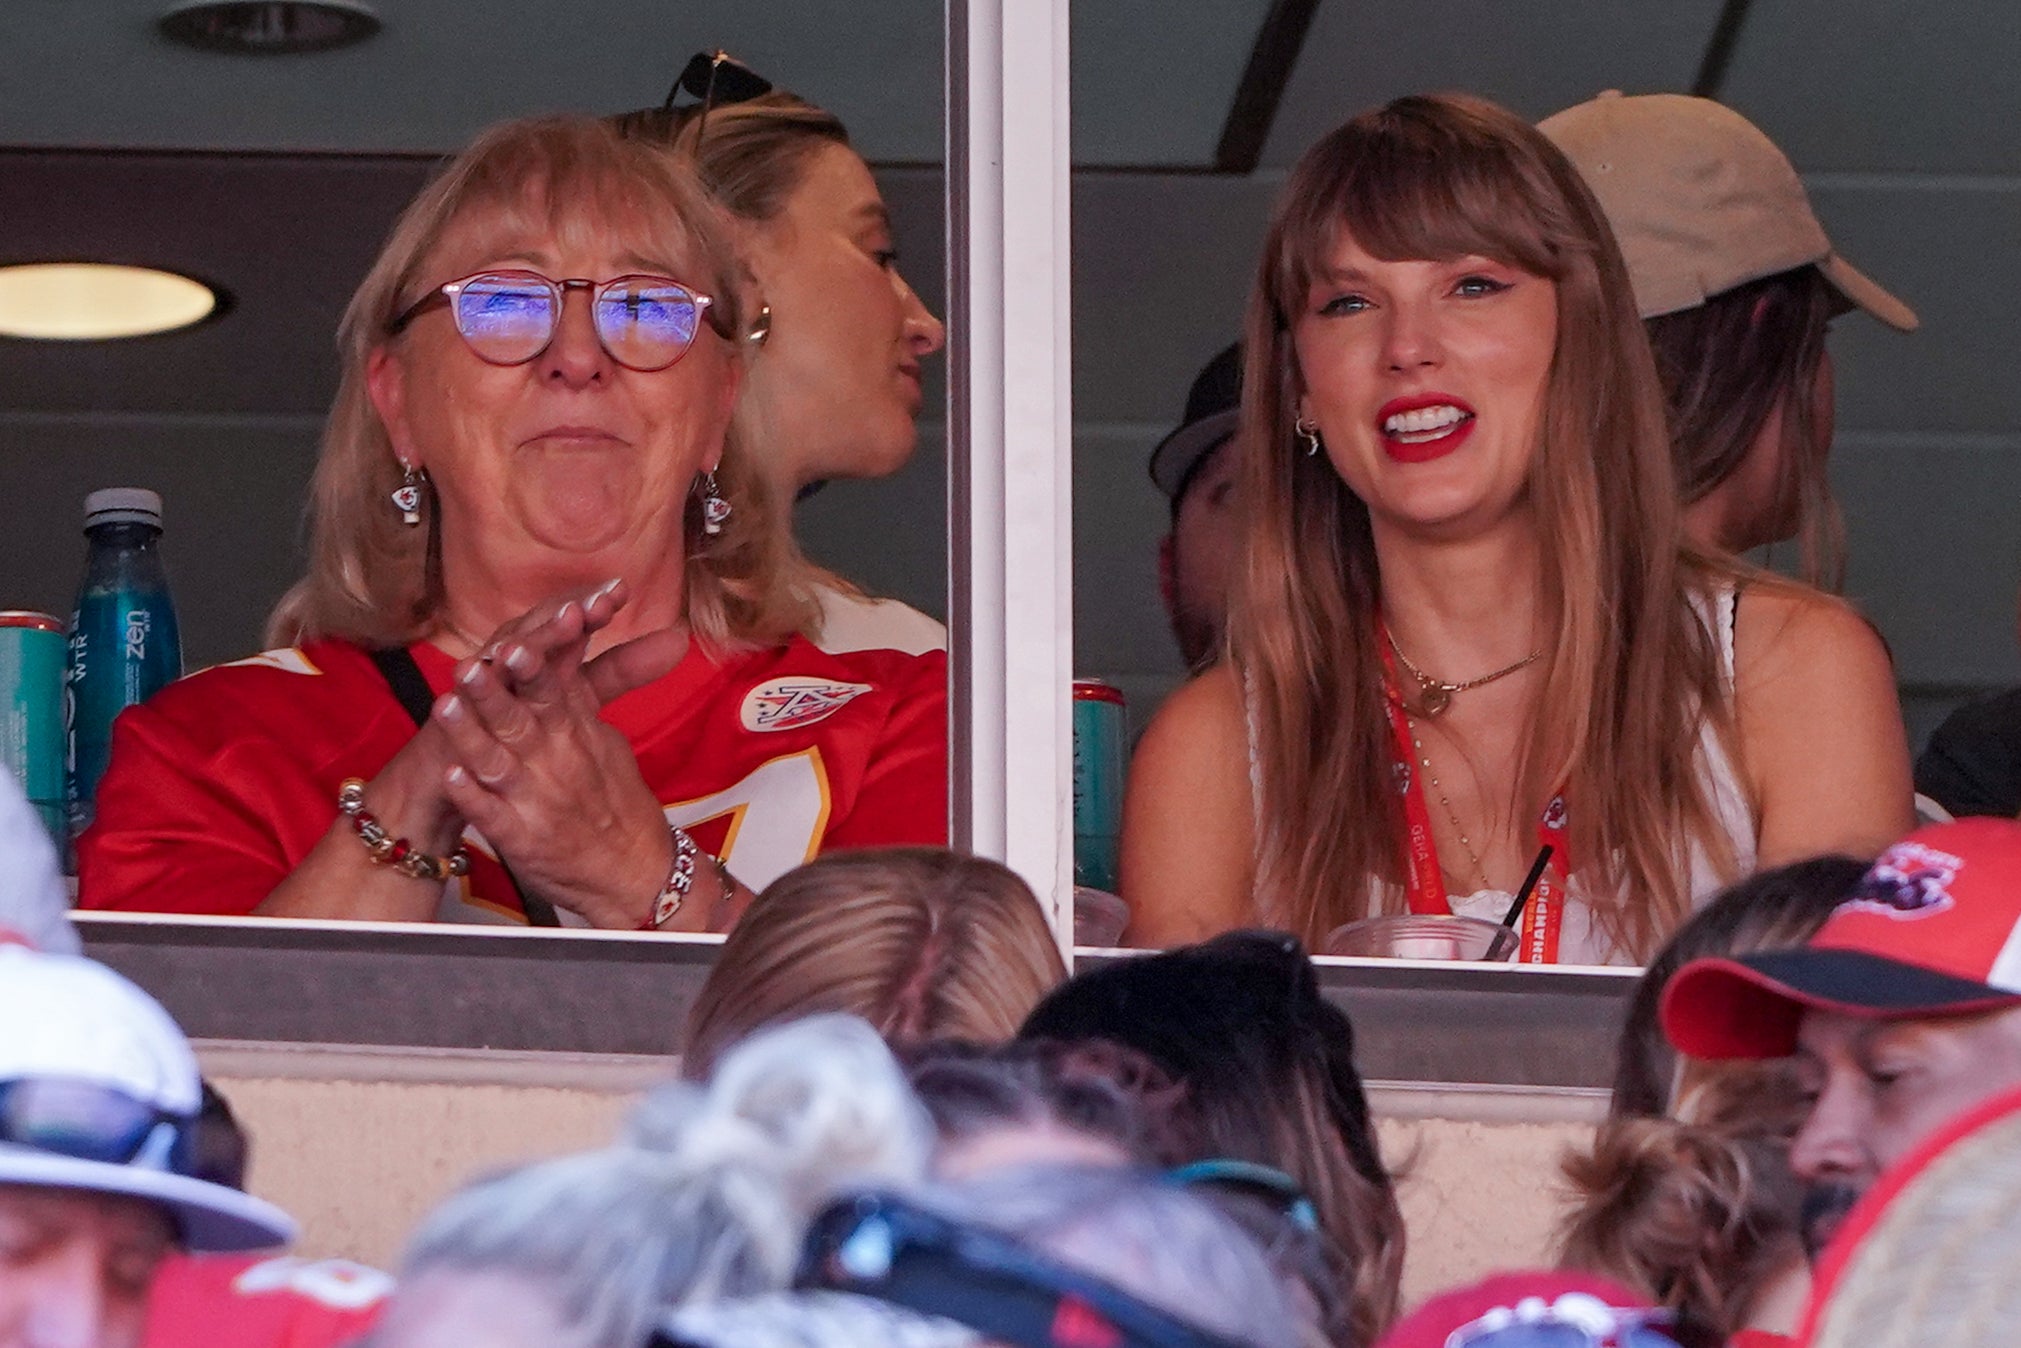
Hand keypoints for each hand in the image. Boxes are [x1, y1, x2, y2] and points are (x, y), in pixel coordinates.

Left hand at [432, 584, 689, 926]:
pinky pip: (490, 814)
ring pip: (495, 761)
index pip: (549, 691)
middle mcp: (553, 763)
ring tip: (444, 706)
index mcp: (574, 735)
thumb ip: (578, 704)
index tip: (513, 643)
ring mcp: (534, 800)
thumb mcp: (607, 743)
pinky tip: (451, 776)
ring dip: (469, 734)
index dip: (530, 667)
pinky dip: (471, 795)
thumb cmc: (619, 803)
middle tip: (469, 666)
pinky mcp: (521, 837)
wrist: (635, 871)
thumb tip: (562, 663)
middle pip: (517, 719)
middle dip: (492, 692)